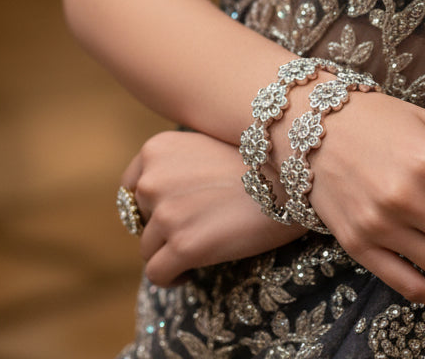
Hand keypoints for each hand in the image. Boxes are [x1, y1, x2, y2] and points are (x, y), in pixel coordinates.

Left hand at [122, 131, 304, 285]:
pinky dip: (173, 278)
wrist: (292, 180)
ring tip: (202, 248)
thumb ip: (176, 165)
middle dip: (164, 228)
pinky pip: (158, 274)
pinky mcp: (182, 246)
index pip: (131, 187)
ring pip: (148, 250)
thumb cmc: (258, 162)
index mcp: (156, 149)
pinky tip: (192, 273)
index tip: (172, 214)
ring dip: (170, 253)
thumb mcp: (206, 145)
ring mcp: (166, 214)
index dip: (150, 204)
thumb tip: (156, 195)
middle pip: (140, 220)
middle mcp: (153, 179)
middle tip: (198, 228)